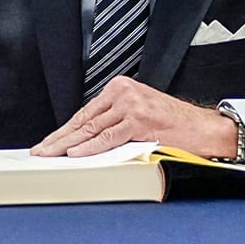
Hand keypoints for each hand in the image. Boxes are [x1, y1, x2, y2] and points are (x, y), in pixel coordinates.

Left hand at [33, 76, 236, 159]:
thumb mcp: (140, 116)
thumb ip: (114, 122)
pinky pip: (108, 137)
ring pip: (92, 128)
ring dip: (67, 144)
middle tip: (41, 151)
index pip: (85, 113)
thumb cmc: (175, 125)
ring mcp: (130, 105)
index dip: (64, 130)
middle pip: (84, 120)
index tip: (49, 142)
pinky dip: (90, 147)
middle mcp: (123, 93)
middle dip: (59, 138)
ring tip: (50, 154)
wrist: (203, 129)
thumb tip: (85, 142)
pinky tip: (75, 153)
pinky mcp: (138, 120)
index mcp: (120, 89)